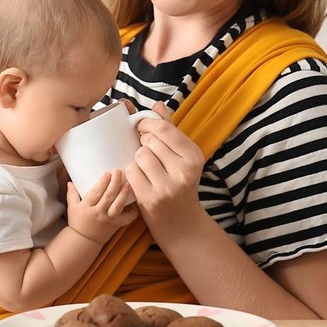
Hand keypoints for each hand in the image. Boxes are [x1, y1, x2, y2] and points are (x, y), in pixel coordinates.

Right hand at [66, 170, 138, 244]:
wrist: (83, 241)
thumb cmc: (77, 222)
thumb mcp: (71, 207)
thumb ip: (71, 193)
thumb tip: (70, 181)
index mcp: (87, 207)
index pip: (95, 193)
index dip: (102, 182)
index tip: (108, 173)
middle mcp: (98, 213)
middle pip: (109, 196)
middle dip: (115, 183)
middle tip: (119, 171)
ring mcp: (109, 220)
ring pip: (118, 205)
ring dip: (124, 193)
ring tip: (128, 183)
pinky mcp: (116, 225)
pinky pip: (127, 218)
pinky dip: (134, 211)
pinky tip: (136, 201)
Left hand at [126, 101, 206, 230]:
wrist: (180, 221)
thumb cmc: (177, 182)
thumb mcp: (181, 156)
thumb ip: (170, 129)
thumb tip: (157, 104)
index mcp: (194, 156)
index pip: (163, 128)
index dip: (146, 124)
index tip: (141, 128)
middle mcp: (185, 170)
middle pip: (149, 141)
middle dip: (142, 143)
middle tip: (147, 152)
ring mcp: (168, 186)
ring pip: (139, 156)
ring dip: (137, 159)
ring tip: (146, 168)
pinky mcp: (151, 198)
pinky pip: (131, 172)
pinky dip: (132, 174)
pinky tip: (140, 179)